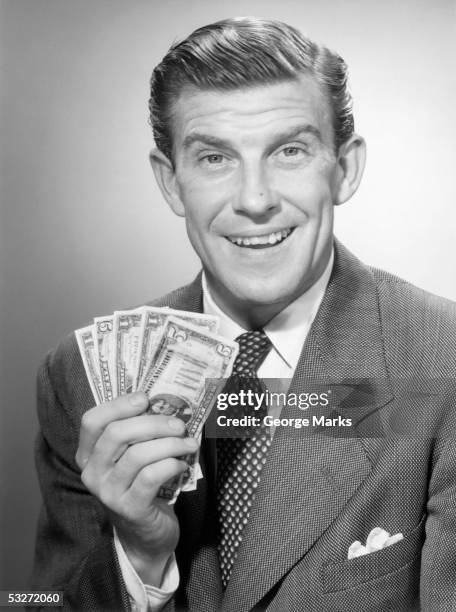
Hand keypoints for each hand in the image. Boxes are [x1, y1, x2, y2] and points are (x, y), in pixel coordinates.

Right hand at [75, 392, 197, 584]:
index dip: (118, 405)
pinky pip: (152, 476)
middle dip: (153, 423)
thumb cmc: (142, 486)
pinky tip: (182, 465)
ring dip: (170, 444)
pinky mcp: (129, 508)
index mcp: (88, 454)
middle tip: (178, 424)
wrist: (145, 537)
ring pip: (138, 455)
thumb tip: (166, 403)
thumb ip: (139, 433)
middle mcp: (92, 472)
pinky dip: (172, 465)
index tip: (145, 399)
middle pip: (117, 434)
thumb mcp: (132, 457)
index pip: (92, 421)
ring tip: (189, 444)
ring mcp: (108, 492)